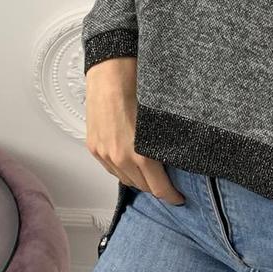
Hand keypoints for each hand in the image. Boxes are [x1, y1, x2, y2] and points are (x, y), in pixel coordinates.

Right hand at [84, 57, 185, 204]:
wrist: (111, 73)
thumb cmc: (139, 89)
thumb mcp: (161, 121)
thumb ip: (165, 145)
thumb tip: (175, 159)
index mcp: (140, 154)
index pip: (159, 188)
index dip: (171, 196)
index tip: (178, 198)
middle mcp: (120, 158)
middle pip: (142, 187)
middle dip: (156, 188)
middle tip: (168, 184)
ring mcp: (104, 154)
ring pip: (125, 180)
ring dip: (139, 180)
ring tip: (150, 174)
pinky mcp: (94, 147)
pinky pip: (111, 169)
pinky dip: (122, 170)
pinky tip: (131, 163)